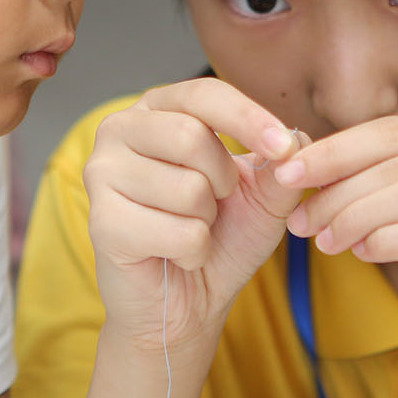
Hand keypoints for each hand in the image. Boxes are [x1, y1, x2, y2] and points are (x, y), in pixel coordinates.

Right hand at [84, 78, 300, 361]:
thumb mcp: (264, 196)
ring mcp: (102, 174)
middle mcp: (119, 130)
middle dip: (222, 181)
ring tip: (190, 229)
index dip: (249, 119)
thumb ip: (281, 164)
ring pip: (187, 188)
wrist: (187, 302)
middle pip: (191, 136)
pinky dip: (194, 251)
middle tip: (216, 205)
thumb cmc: (221, 238)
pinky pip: (178, 232)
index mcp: (157, 109)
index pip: (204, 95)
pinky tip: (174, 255)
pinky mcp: (101, 222)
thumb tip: (295, 139)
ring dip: (207, 221)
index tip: (284, 148)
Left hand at [275, 114, 397, 376]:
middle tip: (298, 219)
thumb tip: (304, 163)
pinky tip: (362, 252)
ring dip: (355, 216)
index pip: (393, 130)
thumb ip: (386, 183)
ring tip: (324, 241)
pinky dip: (387, 240)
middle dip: (336, 189)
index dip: (333, 150)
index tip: (283, 172)